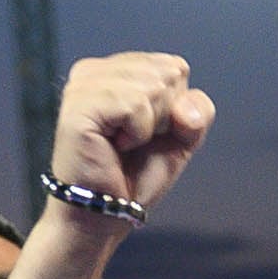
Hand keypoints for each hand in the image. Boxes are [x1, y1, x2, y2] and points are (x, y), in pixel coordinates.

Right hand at [49, 51, 214, 214]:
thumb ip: (198, 111)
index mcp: (114, 70)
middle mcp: (94, 70)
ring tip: (122, 145)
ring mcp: (83, 85)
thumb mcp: (180, 138)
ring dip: (149, 127)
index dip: (174, 108)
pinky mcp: (79, 105)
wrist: (107, 212)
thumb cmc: (135, 176)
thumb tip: (185, 110)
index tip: (146, 133)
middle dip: (164, 116)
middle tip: (133, 142)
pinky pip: (134, 105)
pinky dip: (137, 133)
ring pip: (153, 87)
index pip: (174, 66)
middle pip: (168, 73)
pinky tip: (115, 146)